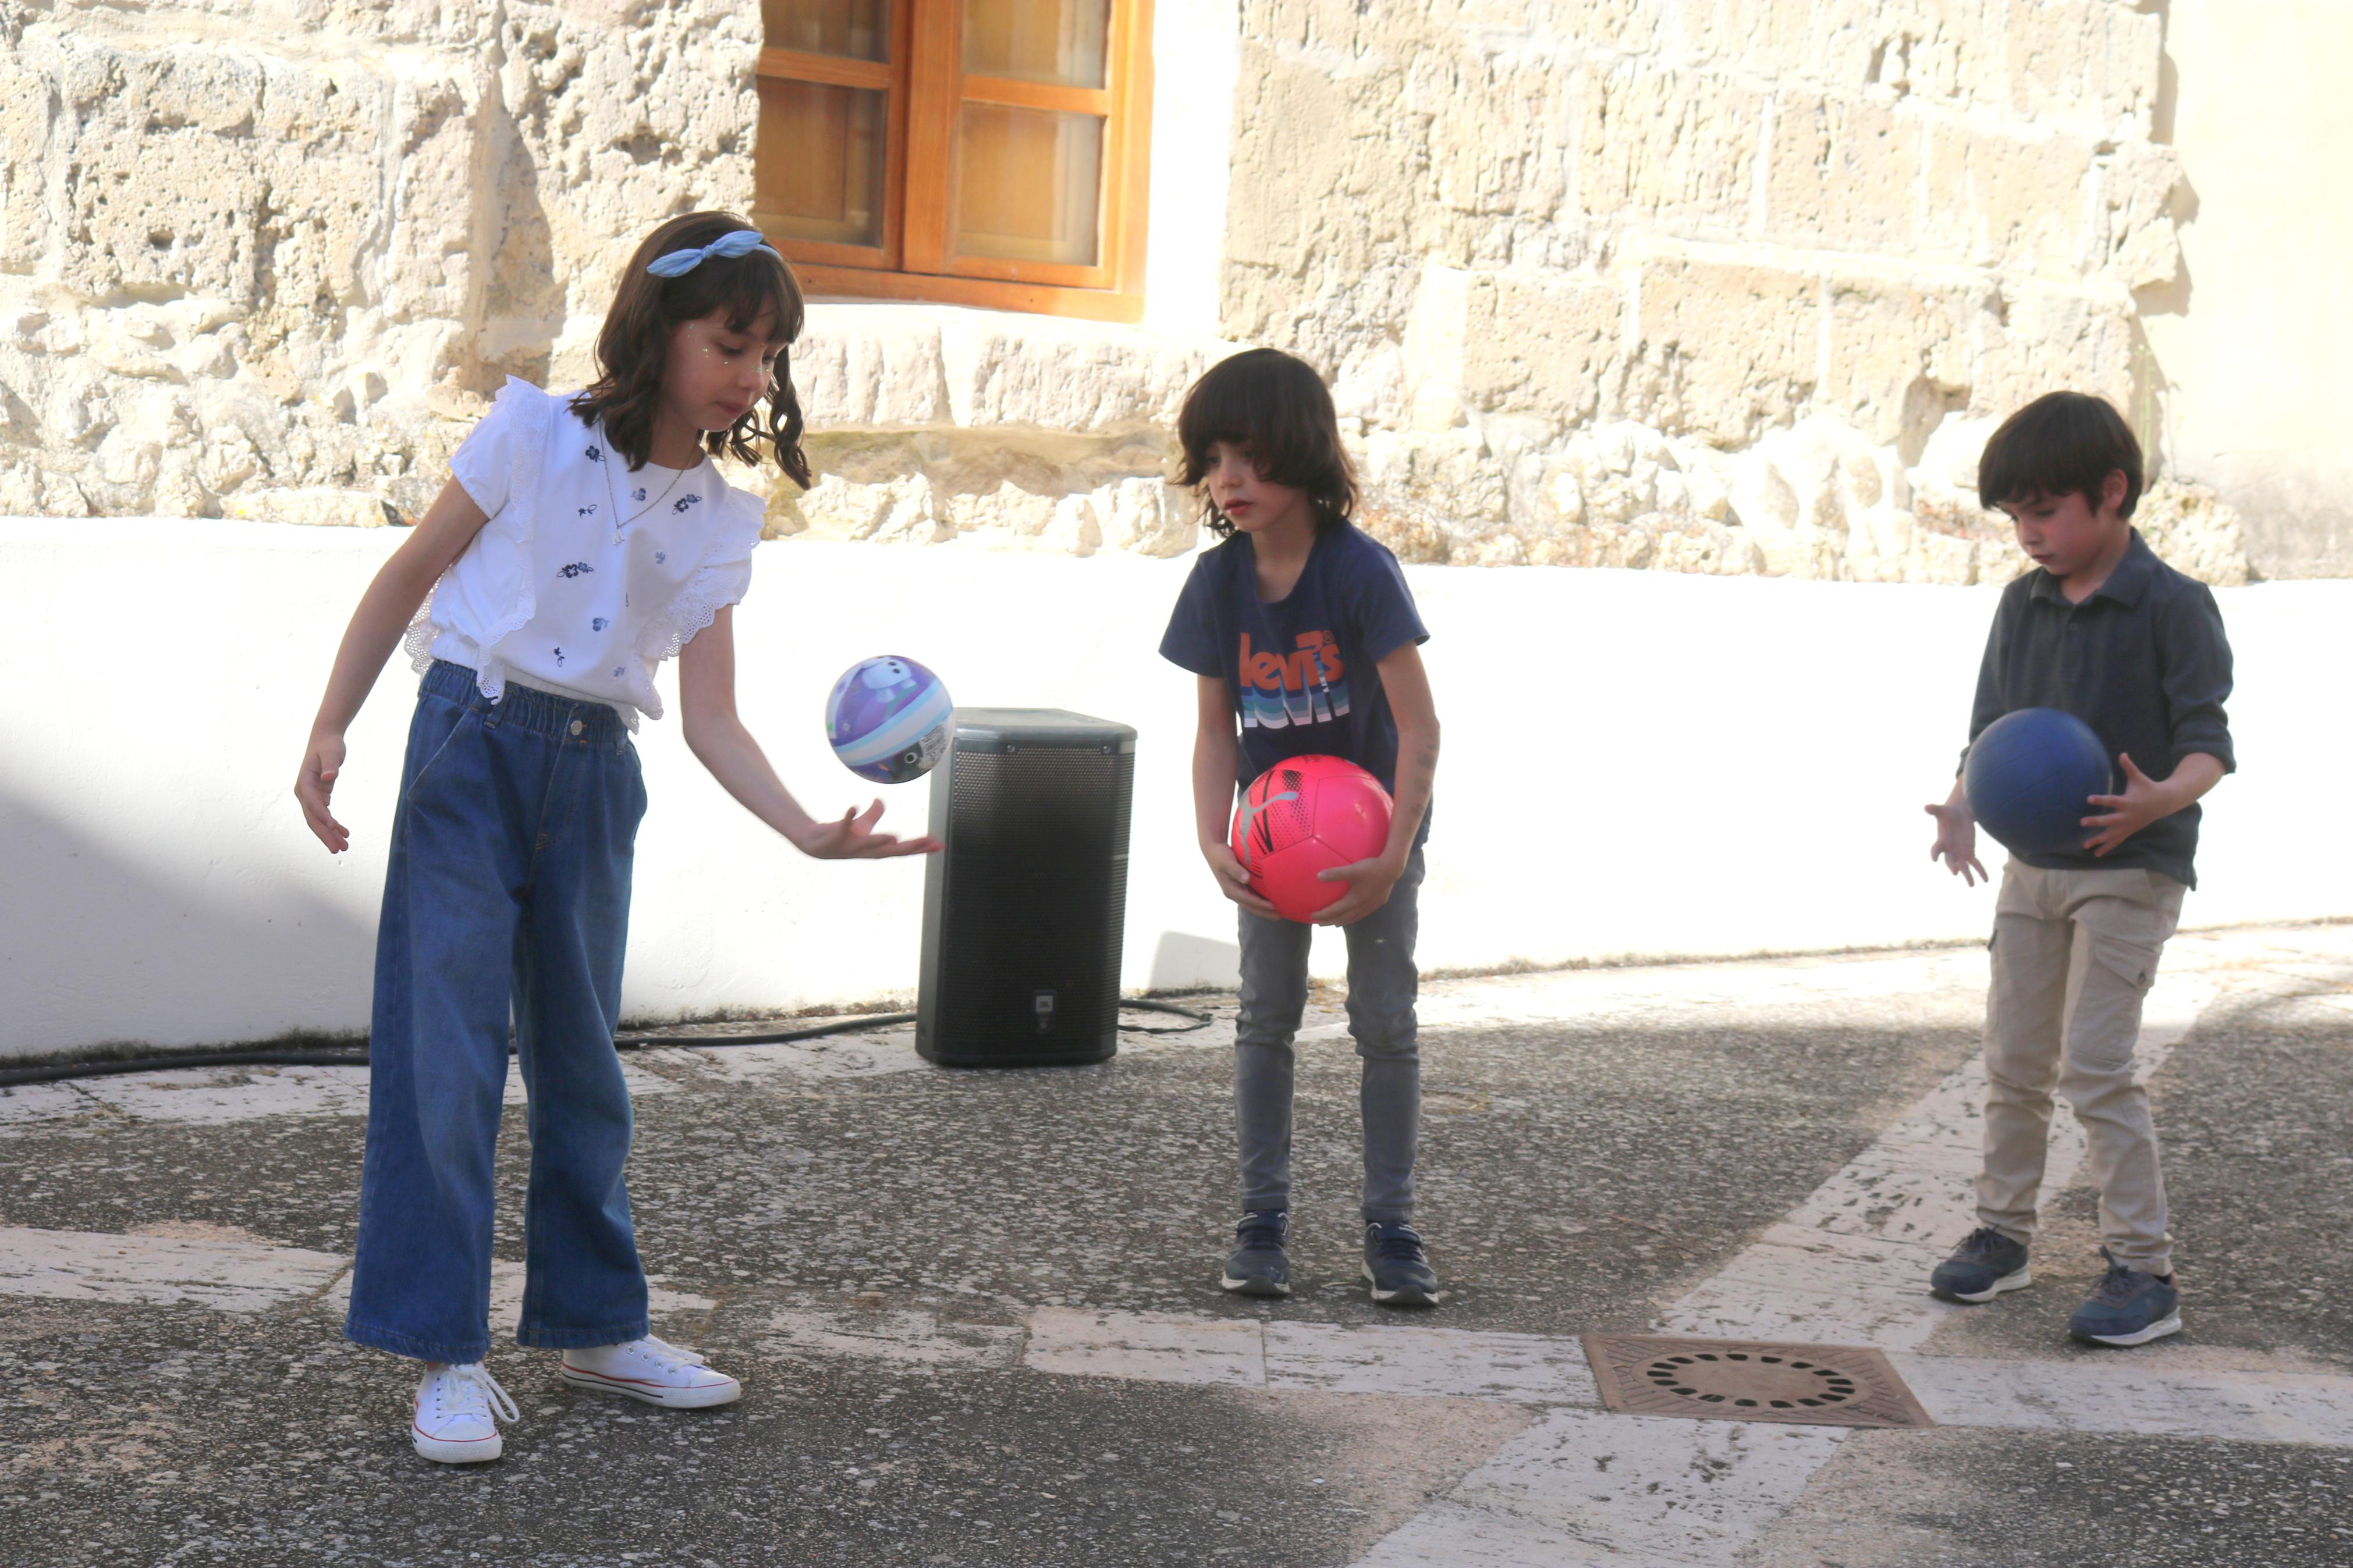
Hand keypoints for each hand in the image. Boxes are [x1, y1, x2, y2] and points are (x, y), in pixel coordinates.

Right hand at [297, 730, 349, 852]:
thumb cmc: (329, 745)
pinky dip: (333, 826)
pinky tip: (344, 834)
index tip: (334, 828)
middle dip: (325, 834)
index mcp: (304, 782)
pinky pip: (324, 815)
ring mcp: (310, 796)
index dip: (323, 816)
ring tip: (344, 848)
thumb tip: (329, 778)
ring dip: (329, 834)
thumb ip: (331, 765)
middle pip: (313, 818)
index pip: (313, 803)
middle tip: (338, 849)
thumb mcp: (332, 753)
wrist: (325, 740)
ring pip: (318, 820)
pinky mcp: (319, 797)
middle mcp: (304, 792)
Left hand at [790, 800, 939, 859]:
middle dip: (909, 848)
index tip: (939, 844)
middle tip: (928, 843)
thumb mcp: (860, 825)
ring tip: (894, 837)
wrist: (811, 843)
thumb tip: (880, 800)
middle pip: (889, 851)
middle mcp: (864, 851)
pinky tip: (853, 807)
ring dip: (879, 842)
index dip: (920, 848)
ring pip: (866, 846)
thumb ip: (873, 815)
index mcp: (874, 848)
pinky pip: (841, 827)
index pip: (901, 850)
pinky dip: (847, 818)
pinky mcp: (833, 838)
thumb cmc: (839, 835)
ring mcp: (848, 846)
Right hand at [1203, 841, 1281, 918]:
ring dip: (1265, 909)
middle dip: (1265, 912)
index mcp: (1230, 891)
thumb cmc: (1220, 855)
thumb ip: (1236, 870)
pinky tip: (1273, 899)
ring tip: (1279, 911)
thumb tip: (1246, 879)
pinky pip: (1253, 896)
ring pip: (1253, 903)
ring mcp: (1237, 891)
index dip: (1261, 905)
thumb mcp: (1226, 862)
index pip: (1248, 901)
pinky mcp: (1240, 886)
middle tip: (1280, 916)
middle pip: (1251, 907)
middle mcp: (1234, 893)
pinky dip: (1262, 899)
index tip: (1274, 906)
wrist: (1213, 850)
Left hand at [1311, 853, 1402, 926]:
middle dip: (1330, 922)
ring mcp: (1371, 906)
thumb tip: (1318, 876)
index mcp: (1354, 900)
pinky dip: (1353, 917)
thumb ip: (1335, 873)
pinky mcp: (1378, 903)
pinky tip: (1353, 914)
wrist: (1392, 869)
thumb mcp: (1352, 869)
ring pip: (1353, 918)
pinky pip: (1362, 914)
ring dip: (1342, 921)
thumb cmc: (1371, 868)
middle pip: (1343, 919)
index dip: (1322, 915)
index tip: (1312, 916)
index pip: (1334, 911)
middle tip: (1319, 923)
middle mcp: (1362, 906)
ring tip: (1334, 923)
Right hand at [1924, 799, 1986, 885]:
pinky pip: (1975, 864)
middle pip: (1950, 860)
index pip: (1936, 849)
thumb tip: (1926, 807)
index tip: (1934, 859)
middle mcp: (1949, 850)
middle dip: (1952, 866)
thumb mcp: (1942, 810)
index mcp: (1941, 841)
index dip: (1935, 854)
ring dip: (1967, 875)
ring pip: (1963, 866)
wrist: (1958, 815)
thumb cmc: (1948, 813)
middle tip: (1955, 872)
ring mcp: (1960, 853)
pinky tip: (1986, 880)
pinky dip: (1980, 871)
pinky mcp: (1969, 852)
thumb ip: (1934, 810)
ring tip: (1972, 885)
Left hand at [2082, 753, 2169, 856]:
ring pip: (2112, 835)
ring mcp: (2128, 825)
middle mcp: (2127, 816)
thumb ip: (2129, 767)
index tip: (2088, 798)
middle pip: (2110, 820)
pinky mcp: (2129, 831)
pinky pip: (2117, 841)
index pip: (2112, 800)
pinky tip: (2096, 854)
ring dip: (2098, 840)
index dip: (2101, 799)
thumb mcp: (2138, 777)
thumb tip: (2122, 753)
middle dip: (2096, 822)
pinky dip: (2107, 848)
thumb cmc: (2147, 788)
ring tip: (2084, 845)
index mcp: (2128, 802)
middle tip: (2081, 822)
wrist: (2163, 803)